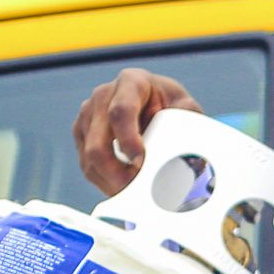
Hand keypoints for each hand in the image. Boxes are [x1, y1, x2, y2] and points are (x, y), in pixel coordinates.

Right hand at [72, 68, 203, 192]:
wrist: (154, 105)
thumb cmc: (170, 105)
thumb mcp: (185, 106)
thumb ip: (190, 121)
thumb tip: (192, 150)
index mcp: (131, 82)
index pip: (121, 111)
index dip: (128, 140)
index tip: (140, 162)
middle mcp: (103, 95)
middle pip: (98, 142)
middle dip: (116, 172)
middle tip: (136, 189)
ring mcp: (88, 115)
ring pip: (89, 158)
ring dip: (110, 181)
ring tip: (132, 192)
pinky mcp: (82, 134)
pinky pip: (86, 165)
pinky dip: (104, 181)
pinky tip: (122, 187)